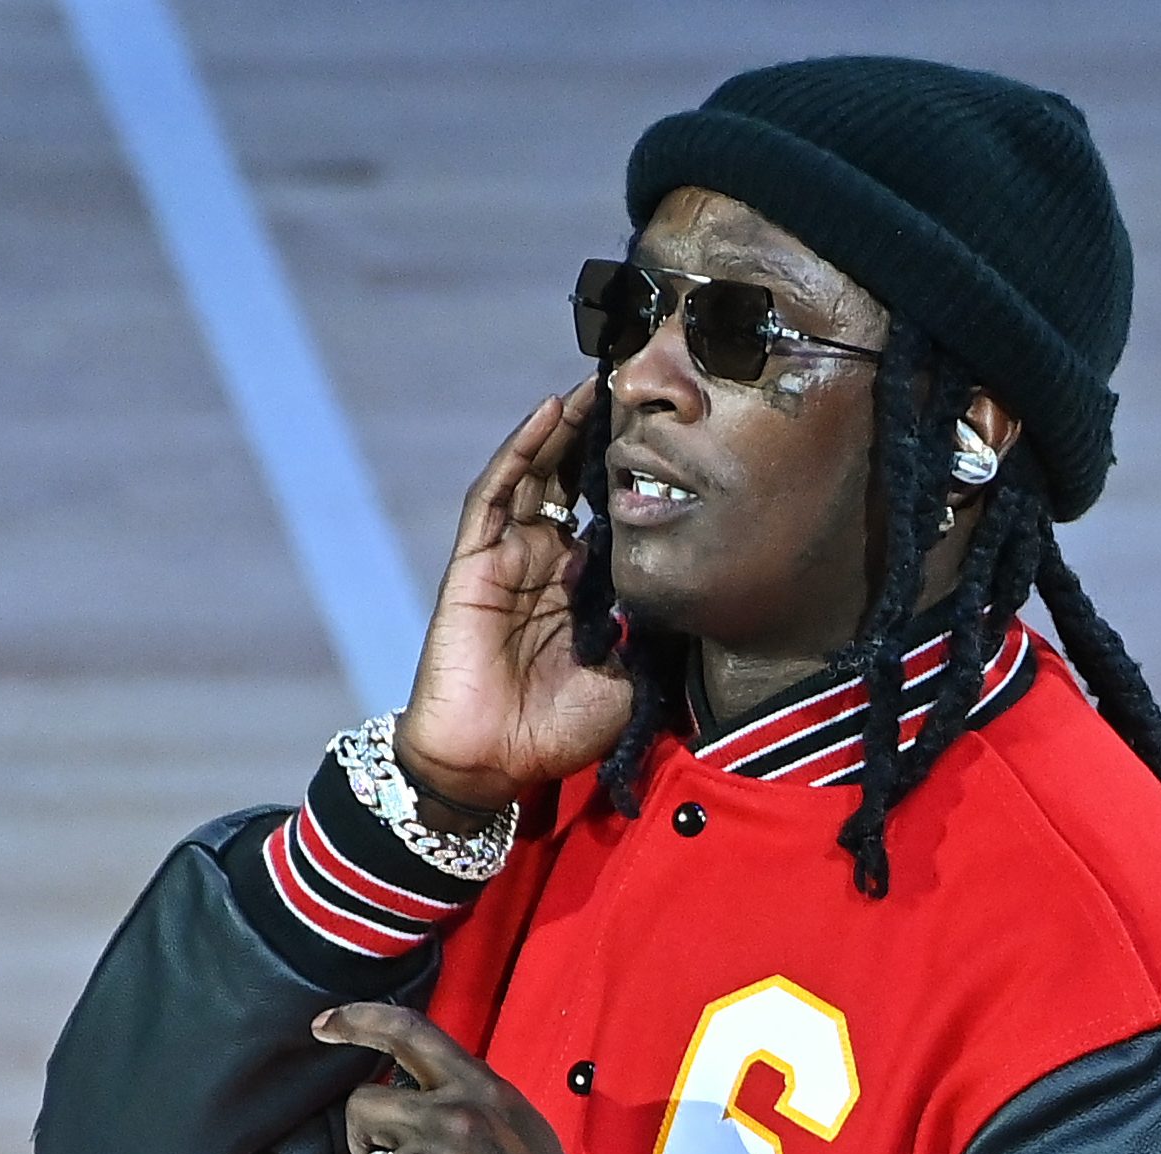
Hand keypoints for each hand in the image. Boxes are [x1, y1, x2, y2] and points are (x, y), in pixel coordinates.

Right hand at [394, 379, 634, 812]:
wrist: (490, 763)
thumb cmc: (552, 732)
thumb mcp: (625, 681)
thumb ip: (647, 636)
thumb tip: (683, 594)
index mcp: (582, 593)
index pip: (613, 520)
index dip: (638, 481)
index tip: (677, 442)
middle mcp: (546, 566)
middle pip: (576, 484)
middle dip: (604, 439)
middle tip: (640, 392)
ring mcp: (509, 558)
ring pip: (539, 475)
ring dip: (567, 430)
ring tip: (600, 383)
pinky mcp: (476, 560)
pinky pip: (498, 493)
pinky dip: (523, 451)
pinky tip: (550, 414)